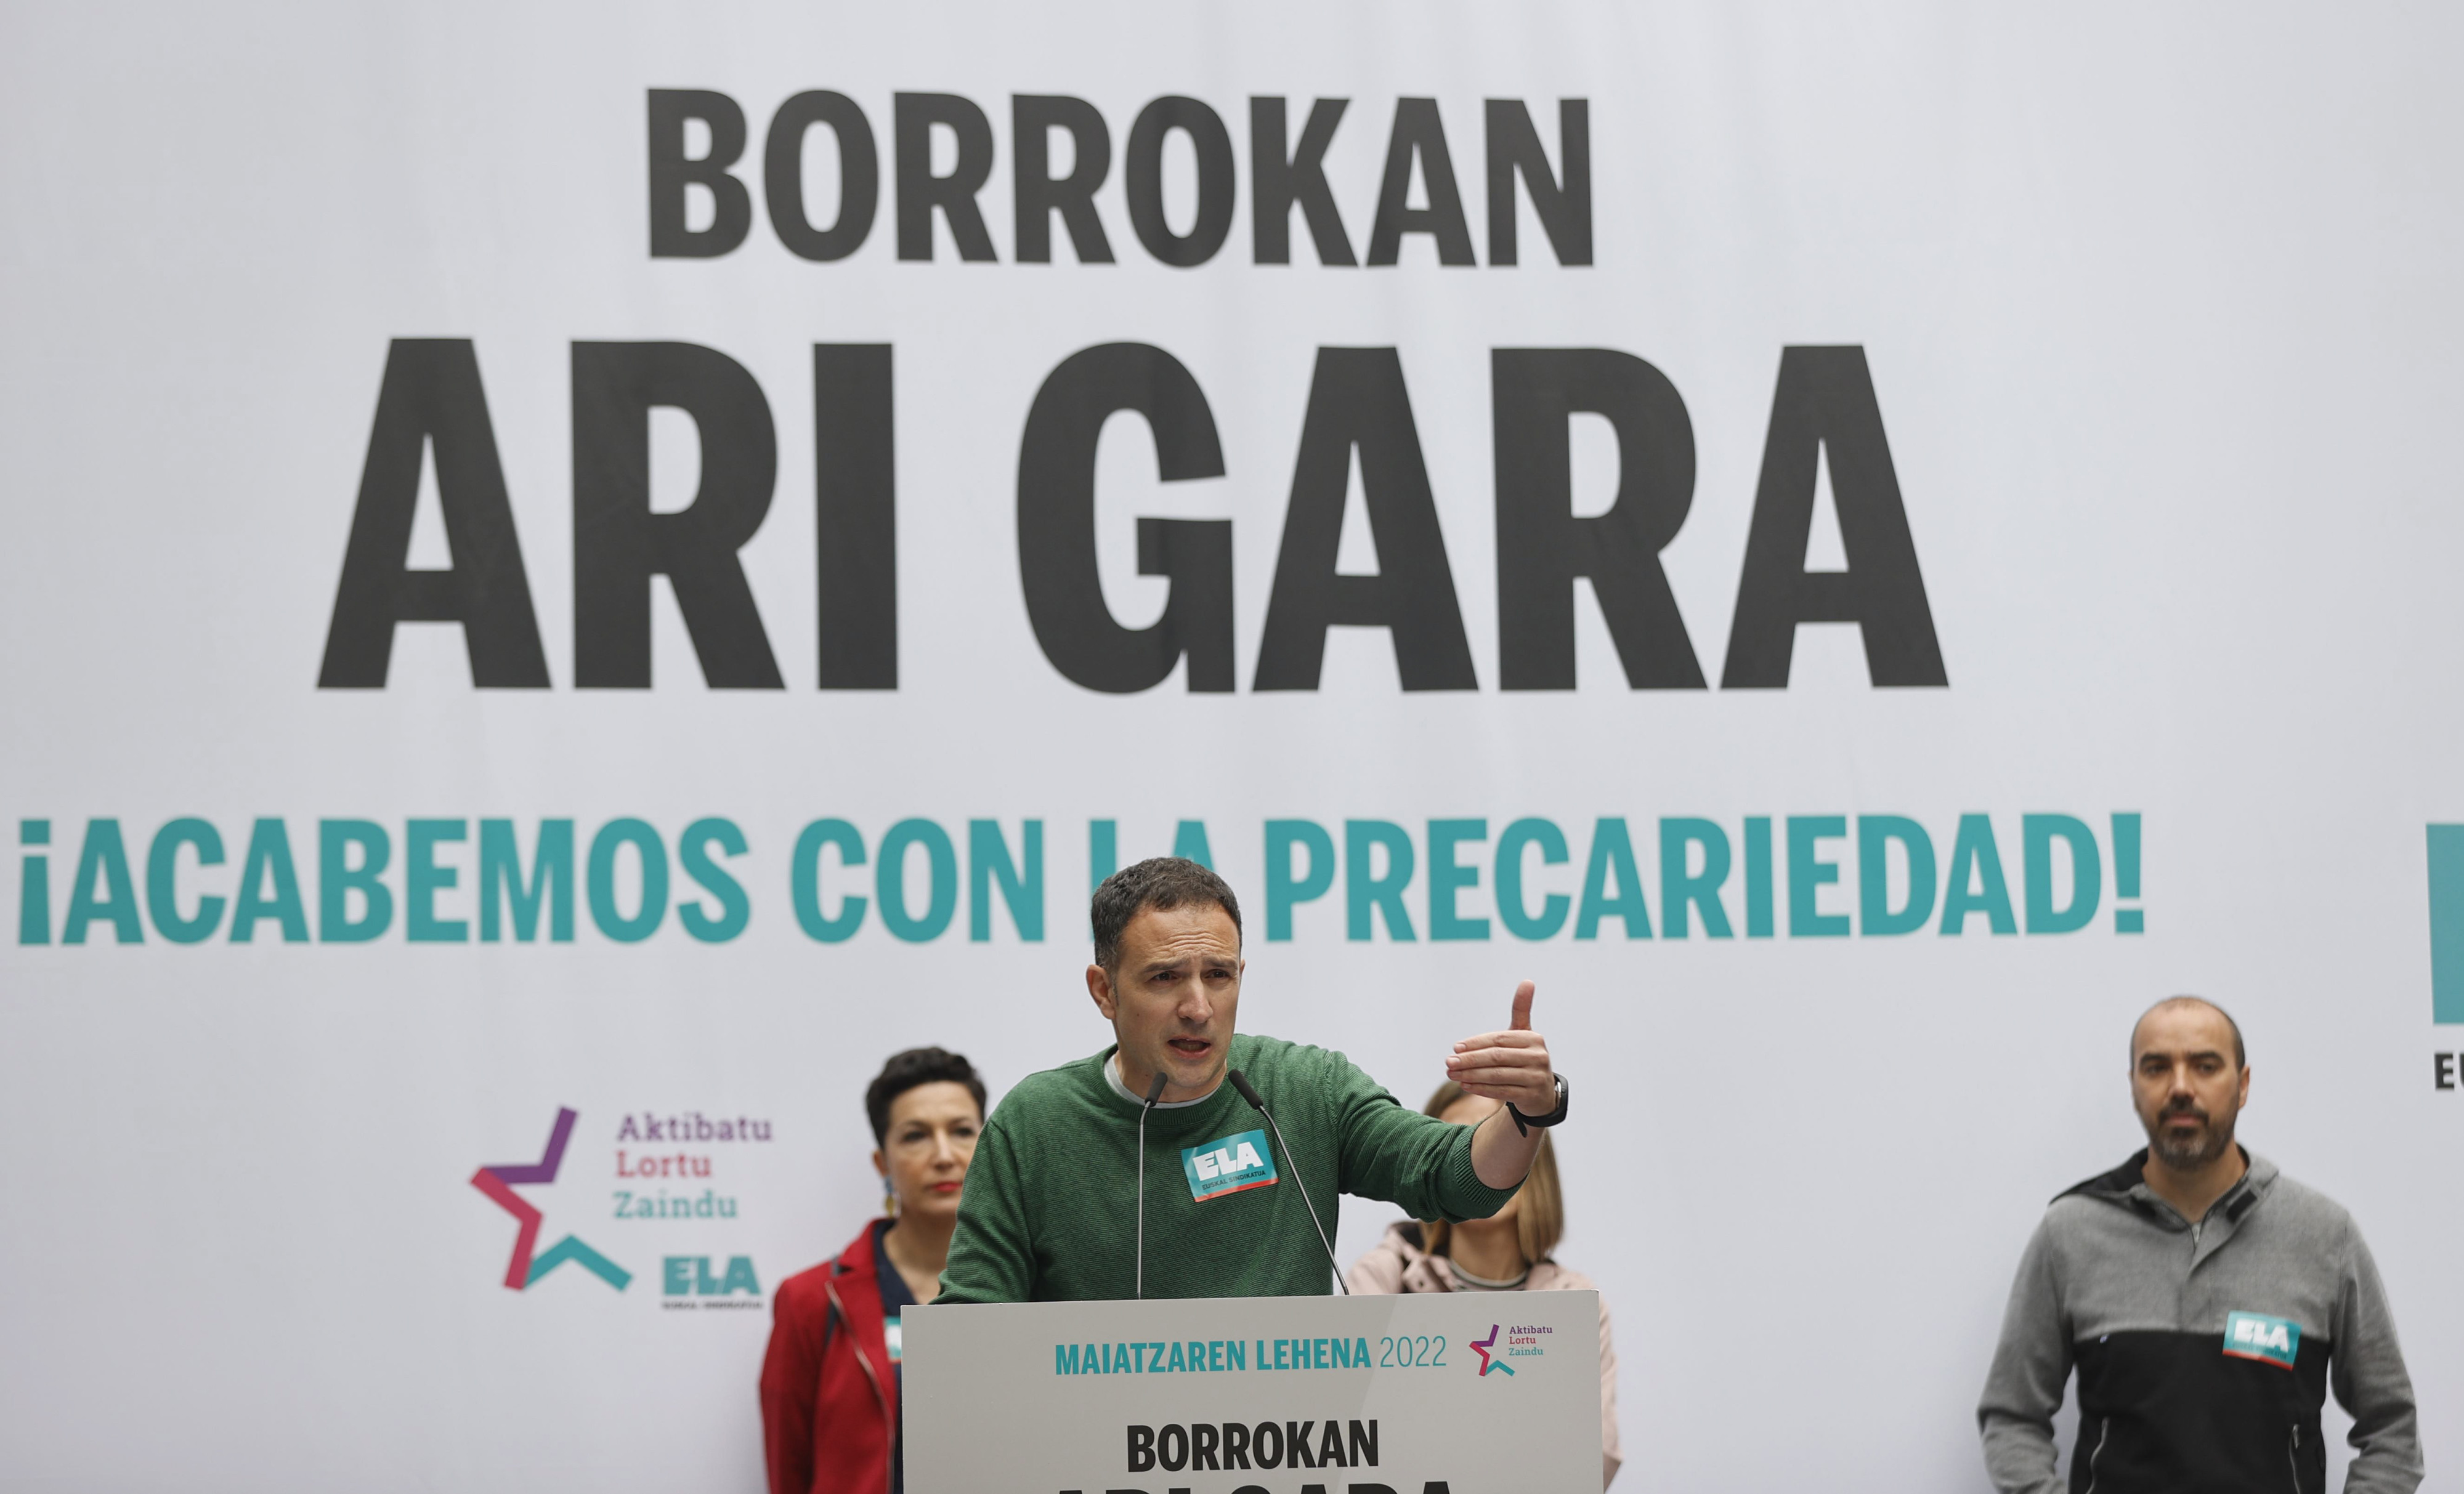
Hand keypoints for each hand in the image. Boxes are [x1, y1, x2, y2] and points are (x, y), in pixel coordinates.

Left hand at [1444, 981, 1554, 1116]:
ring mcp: (1536, 1077)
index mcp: (1534, 1038)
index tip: (1455, 1047)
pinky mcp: (1532, 1096)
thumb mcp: (1523, 1035)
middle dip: (1469, 1060)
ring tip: (1452, 1074)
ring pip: (1497, 1075)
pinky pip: (1501, 1091)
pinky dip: (1481, 1089)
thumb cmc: (1525, 1058)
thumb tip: (1527, 981)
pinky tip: (1465, 1085)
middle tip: (1448, 1062)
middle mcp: (1538, 1057)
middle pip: (1496, 1057)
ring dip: (1471, 1075)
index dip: (1476, 1043)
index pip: (1499, 1039)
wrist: (1541, 1093)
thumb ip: (1521, 1010)